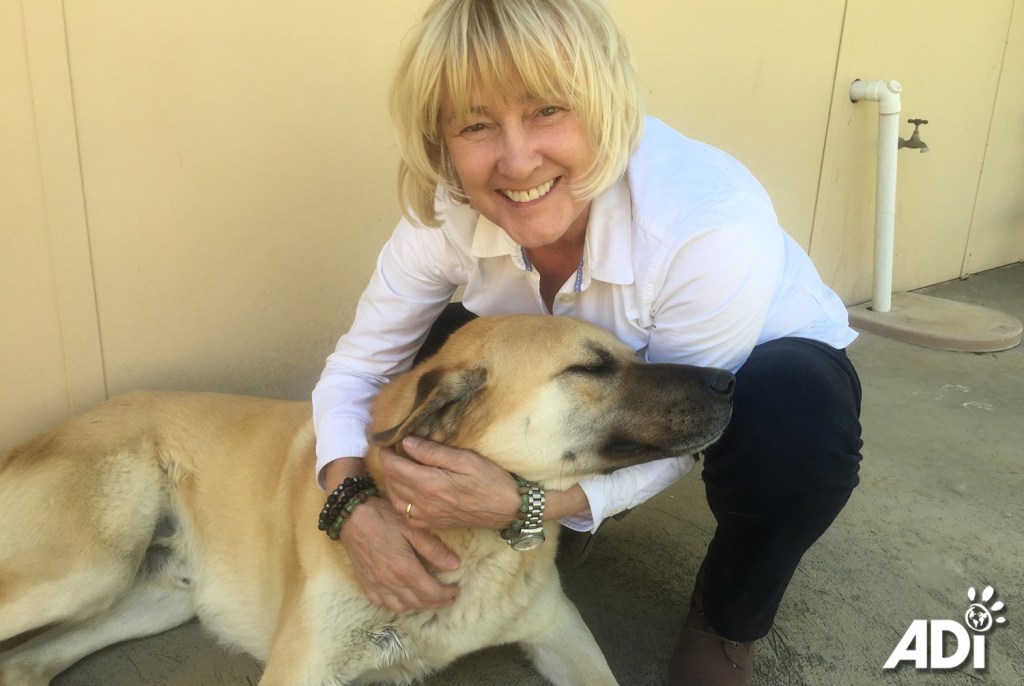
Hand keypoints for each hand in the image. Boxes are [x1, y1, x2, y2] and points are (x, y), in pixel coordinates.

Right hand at [338, 493, 459, 611]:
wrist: (350, 516)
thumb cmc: (383, 517)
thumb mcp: (412, 528)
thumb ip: (434, 549)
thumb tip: (454, 565)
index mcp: (404, 568)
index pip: (431, 592)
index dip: (446, 595)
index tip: (456, 590)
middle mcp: (390, 582)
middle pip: (418, 602)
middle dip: (436, 602)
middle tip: (448, 597)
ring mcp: (376, 584)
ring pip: (400, 606)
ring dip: (417, 606)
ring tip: (428, 598)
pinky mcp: (365, 583)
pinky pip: (381, 603)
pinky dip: (395, 604)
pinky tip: (402, 597)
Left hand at [379, 436, 519, 529]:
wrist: (507, 509)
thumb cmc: (490, 480)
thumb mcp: (465, 459)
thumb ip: (433, 452)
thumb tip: (407, 443)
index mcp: (431, 484)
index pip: (395, 467)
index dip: (386, 453)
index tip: (387, 443)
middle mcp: (424, 503)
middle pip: (391, 482)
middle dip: (388, 465)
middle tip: (393, 452)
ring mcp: (427, 517)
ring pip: (394, 499)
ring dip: (391, 482)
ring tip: (399, 469)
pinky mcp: (432, 524)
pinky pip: (404, 514)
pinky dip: (399, 500)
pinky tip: (406, 490)